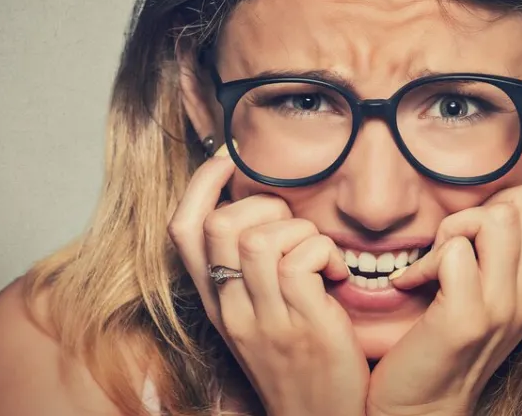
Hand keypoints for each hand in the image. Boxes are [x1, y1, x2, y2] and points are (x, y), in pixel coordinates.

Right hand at [166, 148, 368, 415]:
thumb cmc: (299, 362)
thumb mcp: (258, 318)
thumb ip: (250, 272)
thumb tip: (258, 212)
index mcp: (216, 303)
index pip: (182, 231)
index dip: (201, 184)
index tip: (230, 159)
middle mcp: (231, 310)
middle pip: (220, 225)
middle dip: (263, 204)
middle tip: (294, 225)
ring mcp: (266, 321)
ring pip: (260, 239)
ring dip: (300, 230)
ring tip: (318, 253)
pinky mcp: (305, 328)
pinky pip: (303, 260)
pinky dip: (327, 253)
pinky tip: (338, 276)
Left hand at [366, 130, 521, 415]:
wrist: (421, 406)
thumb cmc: (446, 338)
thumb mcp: (493, 288)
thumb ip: (509, 246)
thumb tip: (510, 189)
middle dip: (485, 205)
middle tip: (453, 241)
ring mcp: (506, 308)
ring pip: (493, 218)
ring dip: (452, 230)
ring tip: (433, 264)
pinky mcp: (467, 319)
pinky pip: (453, 251)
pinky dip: (422, 262)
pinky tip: (409, 286)